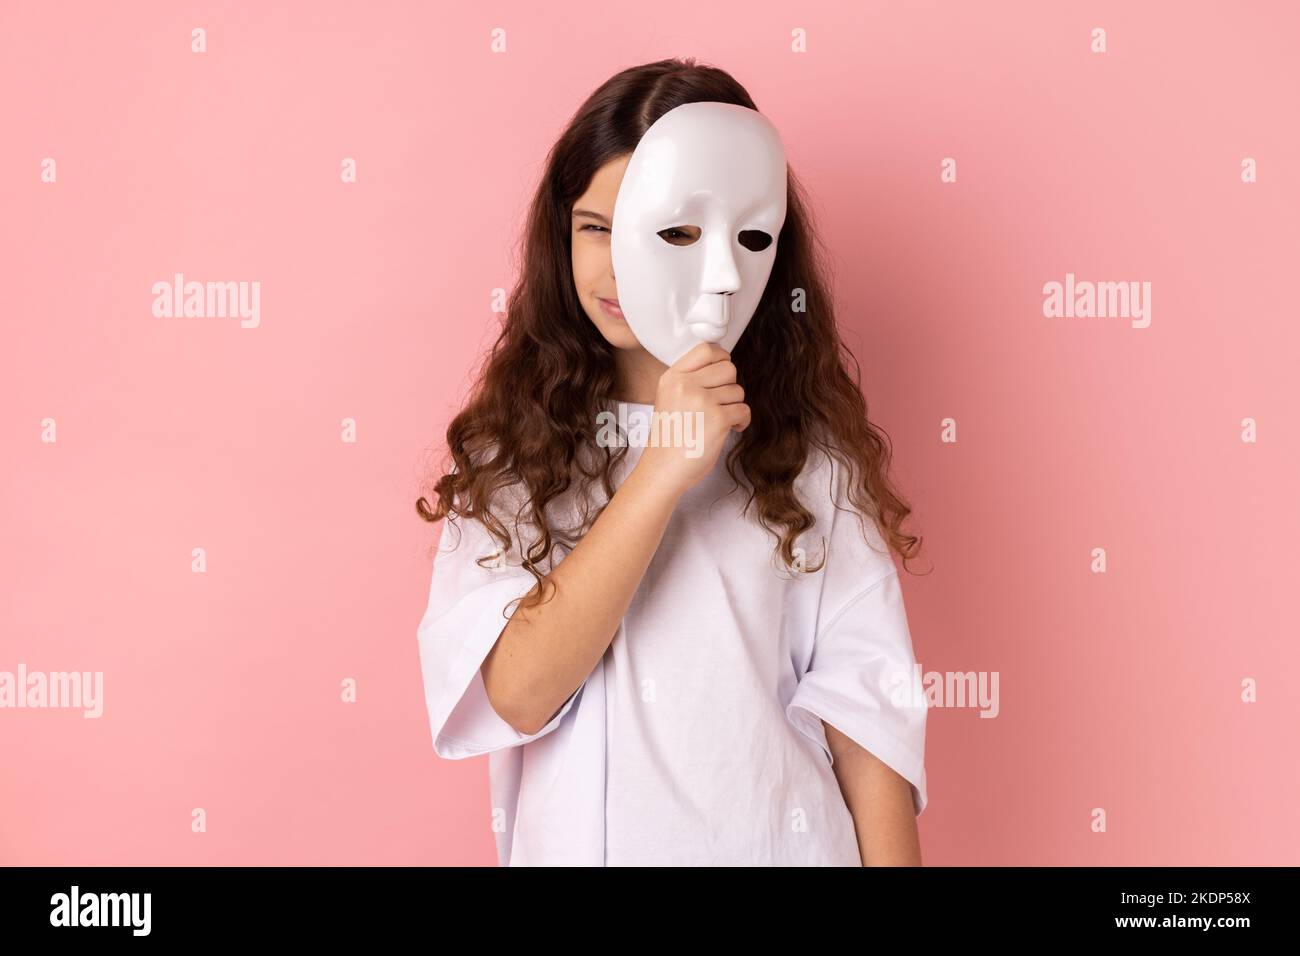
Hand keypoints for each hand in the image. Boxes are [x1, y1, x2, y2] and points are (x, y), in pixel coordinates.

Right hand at [633, 342, 750, 497]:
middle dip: (730, 386)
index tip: (722, 374)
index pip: (706, 350)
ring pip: (738, 390)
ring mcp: (702, 401)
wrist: (663, 469)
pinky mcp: (718, 420)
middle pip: (728, 368)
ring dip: (734, 406)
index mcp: (672, 377)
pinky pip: (744, 410)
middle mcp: (686, 385)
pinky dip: (742, 421)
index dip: (721, 359)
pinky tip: (730, 429)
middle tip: (721, 403)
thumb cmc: (670, 438)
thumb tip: (722, 366)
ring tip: (720, 420)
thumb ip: (690, 380)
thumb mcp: (669, 398)